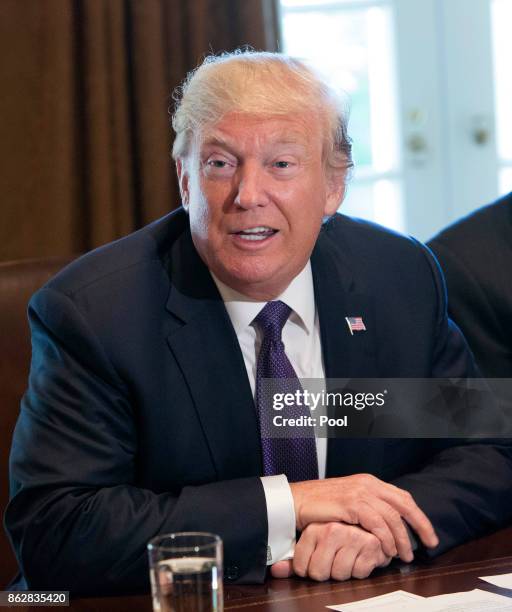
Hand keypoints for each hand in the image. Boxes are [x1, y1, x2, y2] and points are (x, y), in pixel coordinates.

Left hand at [271, 522, 391, 580]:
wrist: (363, 513)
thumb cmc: (335, 530)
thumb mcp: (310, 541)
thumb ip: (293, 559)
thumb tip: (276, 570)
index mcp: (315, 529)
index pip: (301, 567)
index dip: (307, 571)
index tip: (312, 564)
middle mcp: (332, 530)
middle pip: (319, 574)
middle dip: (326, 573)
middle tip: (331, 560)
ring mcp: (352, 536)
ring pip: (339, 575)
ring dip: (343, 572)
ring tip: (346, 557)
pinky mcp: (371, 543)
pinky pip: (359, 573)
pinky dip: (360, 570)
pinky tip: (359, 556)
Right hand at [290, 474, 437, 561]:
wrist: (297, 500)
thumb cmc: (320, 504)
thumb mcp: (349, 500)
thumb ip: (368, 506)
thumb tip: (388, 525)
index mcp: (369, 482)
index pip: (402, 497)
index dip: (418, 516)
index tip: (428, 533)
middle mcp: (368, 484)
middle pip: (404, 504)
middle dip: (420, 525)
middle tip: (429, 543)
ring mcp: (360, 492)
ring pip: (392, 516)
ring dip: (401, 538)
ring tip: (403, 555)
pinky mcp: (351, 504)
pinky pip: (376, 523)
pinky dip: (385, 538)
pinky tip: (386, 549)